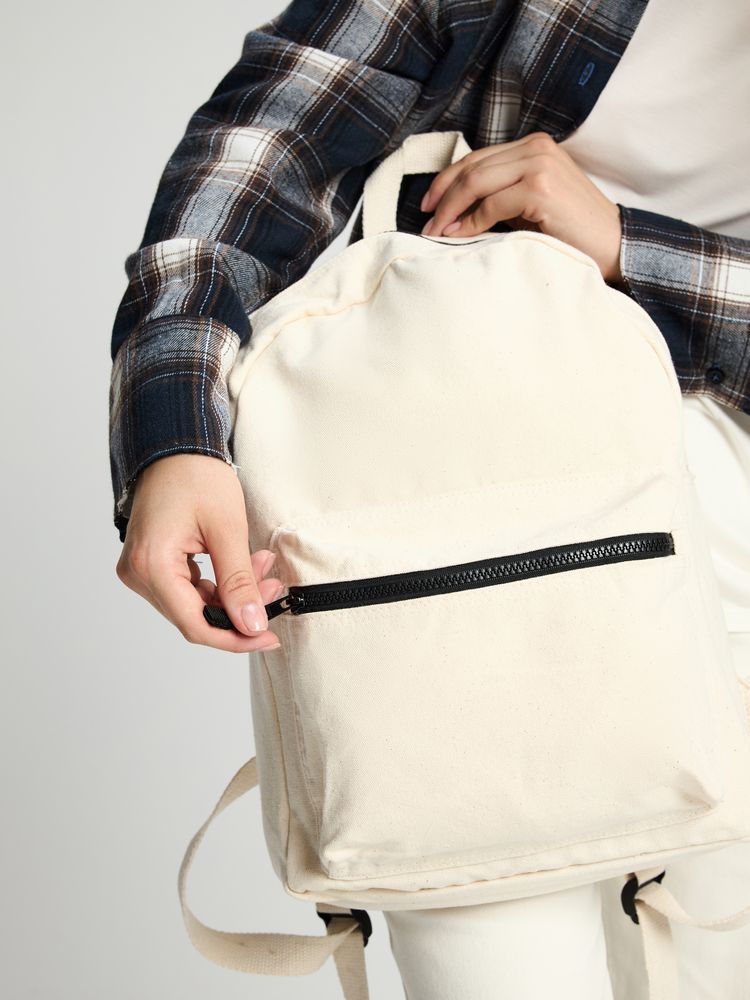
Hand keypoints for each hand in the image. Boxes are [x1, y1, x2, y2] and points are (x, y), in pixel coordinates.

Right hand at [115, 453, 283, 652]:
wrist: (176, 448)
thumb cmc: (196, 476)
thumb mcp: (227, 530)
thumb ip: (238, 582)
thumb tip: (251, 624)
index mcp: (152, 565)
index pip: (195, 624)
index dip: (234, 637)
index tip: (267, 636)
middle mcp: (138, 573)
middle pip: (194, 616)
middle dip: (239, 609)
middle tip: (273, 590)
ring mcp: (141, 570)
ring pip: (194, 605)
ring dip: (232, 595)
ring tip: (262, 568)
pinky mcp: (151, 565)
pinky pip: (187, 590)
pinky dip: (218, 584)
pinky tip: (243, 566)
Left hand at [420, 132, 623, 283]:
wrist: (613, 244)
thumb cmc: (571, 229)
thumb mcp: (530, 205)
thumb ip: (499, 196)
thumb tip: (454, 212)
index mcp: (533, 145)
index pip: (477, 158)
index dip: (447, 180)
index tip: (427, 204)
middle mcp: (536, 148)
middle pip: (472, 167)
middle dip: (442, 196)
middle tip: (424, 221)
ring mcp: (539, 165)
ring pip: (476, 182)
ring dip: (450, 210)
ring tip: (435, 233)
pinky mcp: (541, 188)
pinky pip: (492, 205)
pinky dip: (471, 222)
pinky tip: (459, 236)